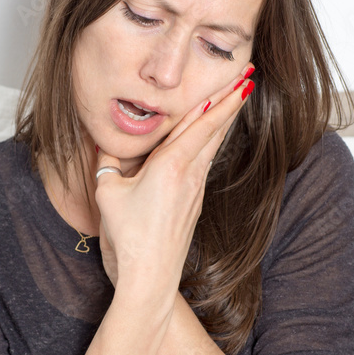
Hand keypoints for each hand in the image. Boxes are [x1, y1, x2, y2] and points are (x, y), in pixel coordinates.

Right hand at [96, 64, 255, 295]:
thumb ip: (108, 161)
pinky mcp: (193, 204)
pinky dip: (209, 144)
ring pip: (211, 147)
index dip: (224, 98)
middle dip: (232, 102)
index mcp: (171, 164)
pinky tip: (207, 141)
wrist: (149, 277)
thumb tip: (105, 142)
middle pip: (215, 130)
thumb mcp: (107, 191)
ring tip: (234, 101)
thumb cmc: (128, 237)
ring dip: (223, 121)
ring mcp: (195, 190)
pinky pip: (203, 164)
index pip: (203, 122)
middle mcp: (190, 174)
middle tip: (248, 77)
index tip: (242, 79)